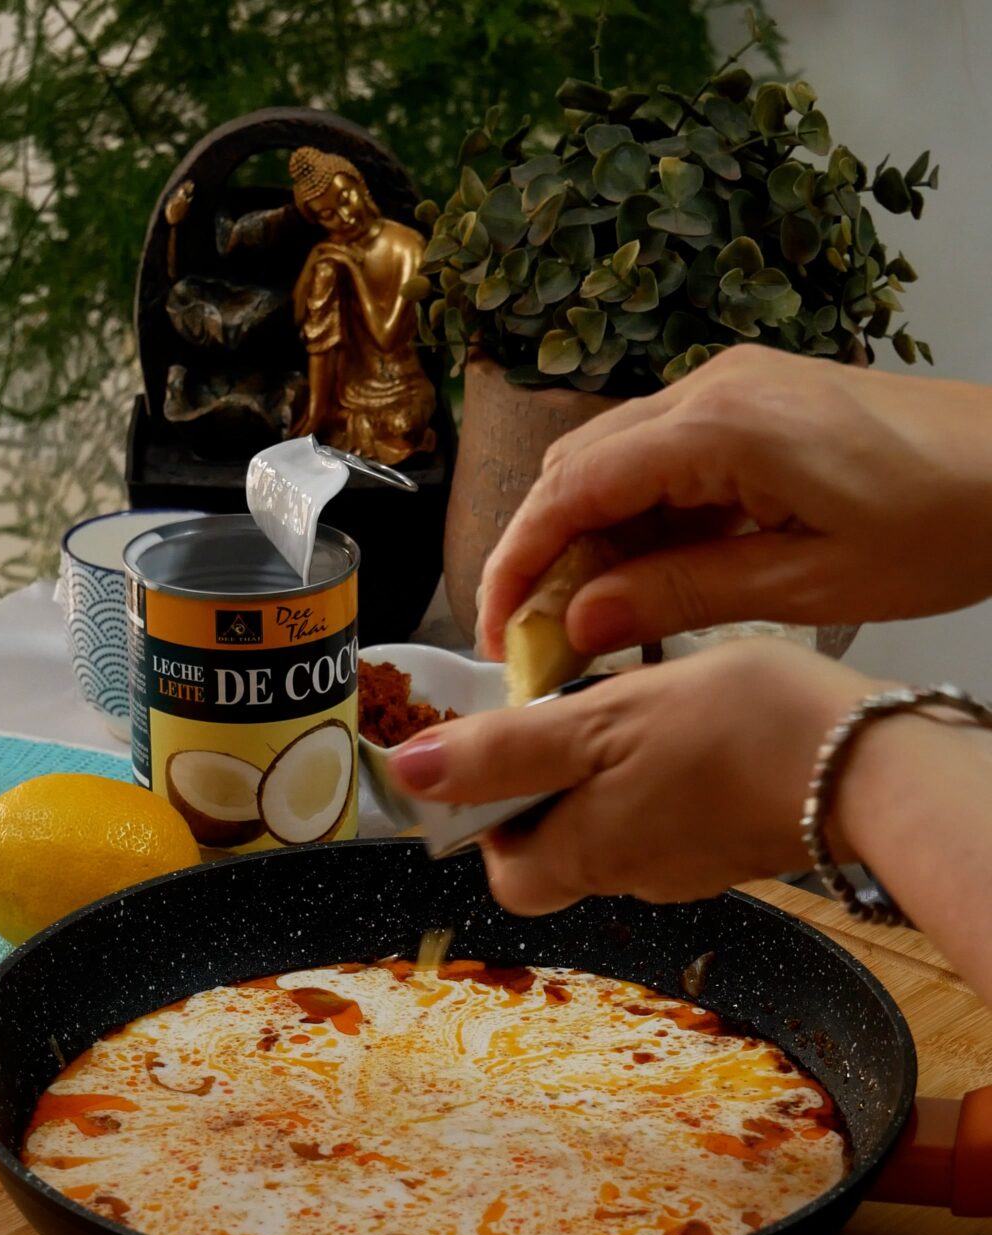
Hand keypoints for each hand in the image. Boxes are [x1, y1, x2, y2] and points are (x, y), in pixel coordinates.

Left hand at [391, 638, 873, 914]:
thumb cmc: (738, 732)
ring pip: (614, 829)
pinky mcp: (730, 846)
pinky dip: (664, 778)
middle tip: (575, 717)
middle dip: (551, 788)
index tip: (502, 754)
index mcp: (584, 853)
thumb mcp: (600, 722)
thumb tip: (408, 773)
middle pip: (555, 850)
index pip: (502, 870)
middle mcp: (629, 877)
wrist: (868, 763)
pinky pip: (671, 818)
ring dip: (609, 775)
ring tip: (639, 713)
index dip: (487, 817)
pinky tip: (692, 734)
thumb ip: (504, 753)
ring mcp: (685, 867)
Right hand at [477, 346, 991, 659]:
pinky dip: (636, 522)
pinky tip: (643, 583)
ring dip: (585, 541)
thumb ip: (683, 593)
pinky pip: (662, 461)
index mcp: (720, 424)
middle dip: (539, 555)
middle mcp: (711, 388)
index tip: (495, 631)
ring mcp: (732, 389)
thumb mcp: (809, 585)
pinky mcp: (753, 405)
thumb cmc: (942, 523)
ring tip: (581, 628)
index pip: (573, 489)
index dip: (517, 562)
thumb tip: (580, 620)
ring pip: (613, 463)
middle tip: (530, 644)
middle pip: (577, 468)